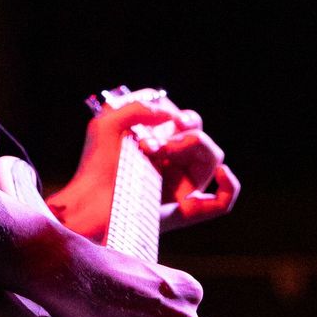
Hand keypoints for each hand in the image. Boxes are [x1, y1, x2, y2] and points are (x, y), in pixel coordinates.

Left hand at [46, 90, 239, 243]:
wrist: (87, 201)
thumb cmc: (95, 164)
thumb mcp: (109, 123)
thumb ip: (140, 106)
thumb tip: (172, 116)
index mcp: (161, 141)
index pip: (186, 120)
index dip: (176, 116)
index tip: (157, 121)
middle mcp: (175, 163)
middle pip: (202, 137)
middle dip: (184, 133)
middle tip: (152, 142)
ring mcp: (182, 186)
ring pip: (213, 159)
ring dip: (192, 148)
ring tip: (159, 154)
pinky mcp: (185, 211)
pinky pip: (223, 203)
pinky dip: (229, 186)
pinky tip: (220, 174)